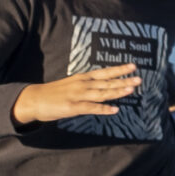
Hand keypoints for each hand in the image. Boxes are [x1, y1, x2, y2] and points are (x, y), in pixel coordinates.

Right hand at [14, 65, 140, 123]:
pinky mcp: (73, 107)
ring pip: (102, 93)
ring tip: (131, 89)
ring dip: (117, 91)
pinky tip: (115, 109)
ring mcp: (78, 95)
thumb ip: (86, 86)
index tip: (132, 66)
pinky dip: (104, 109)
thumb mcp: (72, 85)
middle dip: (123, 80)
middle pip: (106, 81)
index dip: (119, 69)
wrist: (34, 99)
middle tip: (139, 78)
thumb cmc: (54, 93)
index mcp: (82, 78)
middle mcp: (82, 84)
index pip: (104, 72)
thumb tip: (101, 87)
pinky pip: (92, 108)